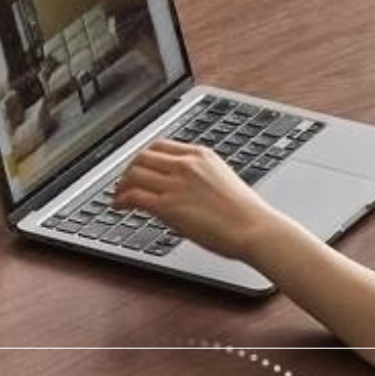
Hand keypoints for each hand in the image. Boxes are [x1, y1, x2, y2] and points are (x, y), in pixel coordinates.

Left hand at [113, 140, 273, 261]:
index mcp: (200, 154)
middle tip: (124, 184)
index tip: (138, 169)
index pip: (159, 146)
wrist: (255, 229)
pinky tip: (120, 207)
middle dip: (129, 171)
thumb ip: (198, 178)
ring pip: (134, 174)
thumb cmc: (246, 214)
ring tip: (118, 198)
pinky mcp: (170, 205)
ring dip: (121, 186)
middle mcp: (186, 164)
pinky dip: (122, 200)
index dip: (142, 158)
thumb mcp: (221, 181)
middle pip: (142, 157)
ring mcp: (176, 183)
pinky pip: (135, 196)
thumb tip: (178, 190)